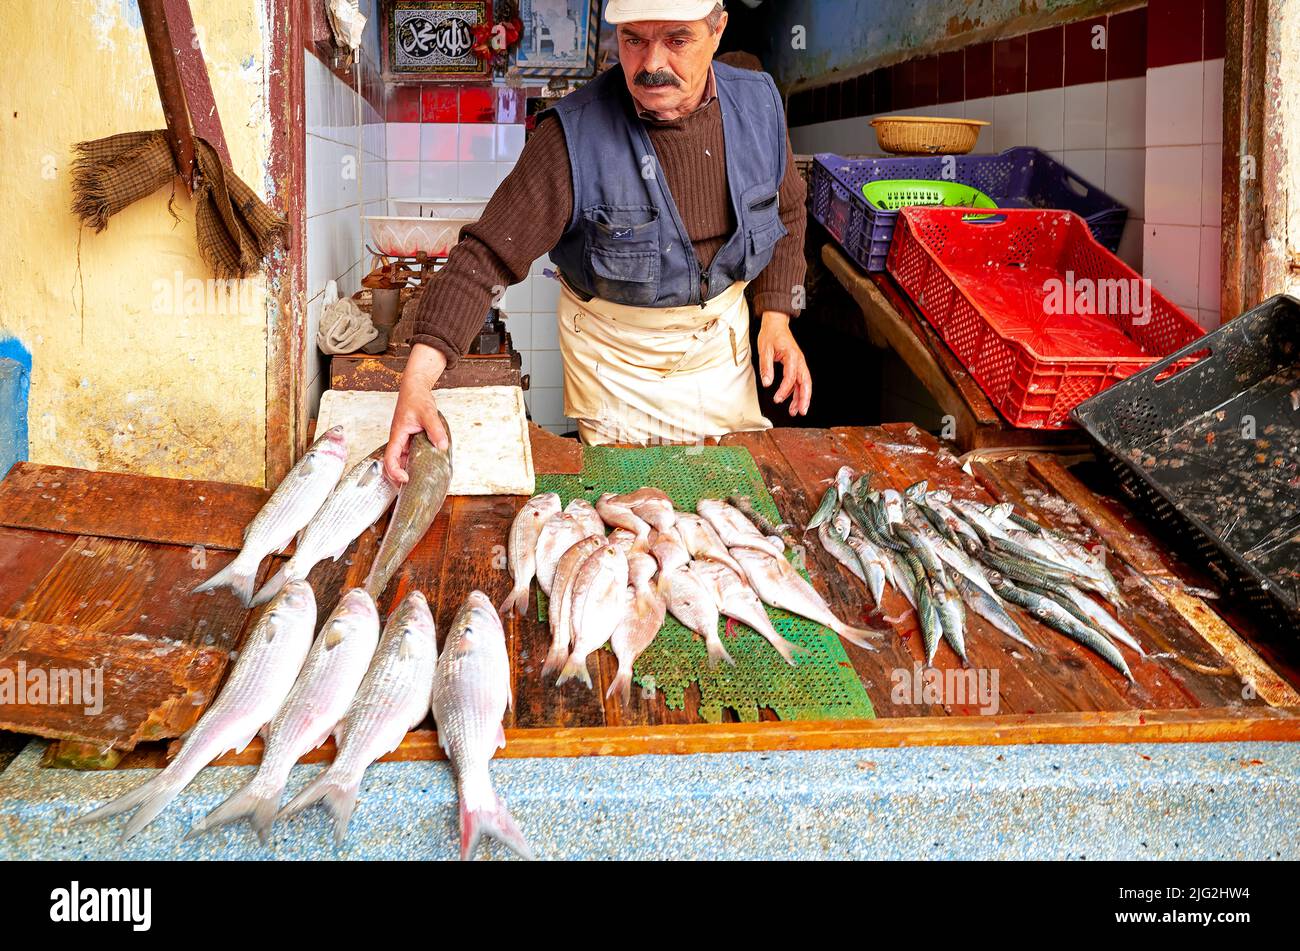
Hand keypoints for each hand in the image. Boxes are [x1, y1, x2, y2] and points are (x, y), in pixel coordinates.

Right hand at [384, 343, 449, 484]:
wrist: (416, 388)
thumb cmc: (417, 399)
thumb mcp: (428, 413)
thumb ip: (435, 430)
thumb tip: (442, 446)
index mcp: (397, 435)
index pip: (390, 458)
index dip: (394, 472)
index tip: (405, 479)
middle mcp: (399, 440)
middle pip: (395, 463)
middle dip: (401, 476)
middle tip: (415, 486)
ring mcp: (404, 441)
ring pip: (403, 460)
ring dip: (410, 469)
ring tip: (422, 480)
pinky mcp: (411, 440)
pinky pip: (412, 454)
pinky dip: (417, 461)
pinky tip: (428, 465)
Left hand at [756, 311, 810, 415]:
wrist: (776, 324)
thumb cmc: (771, 334)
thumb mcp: (764, 350)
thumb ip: (766, 367)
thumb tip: (767, 383)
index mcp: (792, 355)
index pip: (791, 376)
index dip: (785, 390)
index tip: (777, 399)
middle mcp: (799, 360)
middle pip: (806, 382)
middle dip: (804, 398)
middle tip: (801, 411)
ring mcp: (799, 363)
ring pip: (804, 384)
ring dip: (802, 398)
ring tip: (797, 411)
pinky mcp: (796, 366)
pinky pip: (799, 381)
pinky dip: (796, 393)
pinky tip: (792, 402)